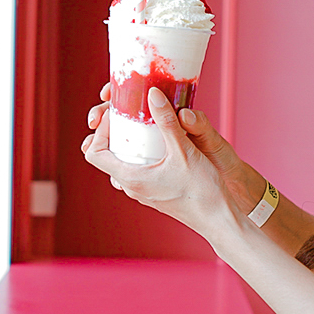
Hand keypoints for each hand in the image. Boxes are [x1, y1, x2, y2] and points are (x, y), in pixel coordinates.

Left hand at [82, 87, 236, 236]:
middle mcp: (132, 187)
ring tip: (142, 124)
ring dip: (127, 143)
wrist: (219, 220)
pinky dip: (140, 153)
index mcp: (131, 178)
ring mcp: (142, 191)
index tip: (115, 115)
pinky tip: (159, 142)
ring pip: (122, 163)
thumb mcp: (184, 151)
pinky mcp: (154, 191)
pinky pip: (137, 169)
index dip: (100, 131)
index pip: (94, 153)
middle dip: (112, 132)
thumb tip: (152, 94)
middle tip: (127, 115)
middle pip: (106, 156)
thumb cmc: (202, 192)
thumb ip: (167, 122)